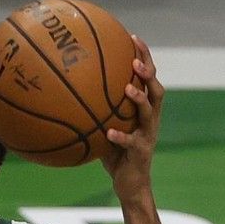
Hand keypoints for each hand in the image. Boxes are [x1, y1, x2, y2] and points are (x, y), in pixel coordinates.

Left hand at [102, 35, 163, 198]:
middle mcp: (150, 120)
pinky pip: (131, 142)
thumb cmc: (115, 155)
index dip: (143, 57)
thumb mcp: (105, 129)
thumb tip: (68, 95)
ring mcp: (148, 135)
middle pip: (156, 89)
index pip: (148, 79)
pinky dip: (120, 136)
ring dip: (139, 99)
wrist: (131, 185)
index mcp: (144, 111)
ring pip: (149, 112)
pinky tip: (109, 132)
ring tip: (128, 89)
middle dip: (147, 72)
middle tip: (134, 61)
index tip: (132, 38)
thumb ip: (96, 112)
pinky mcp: (141, 153)